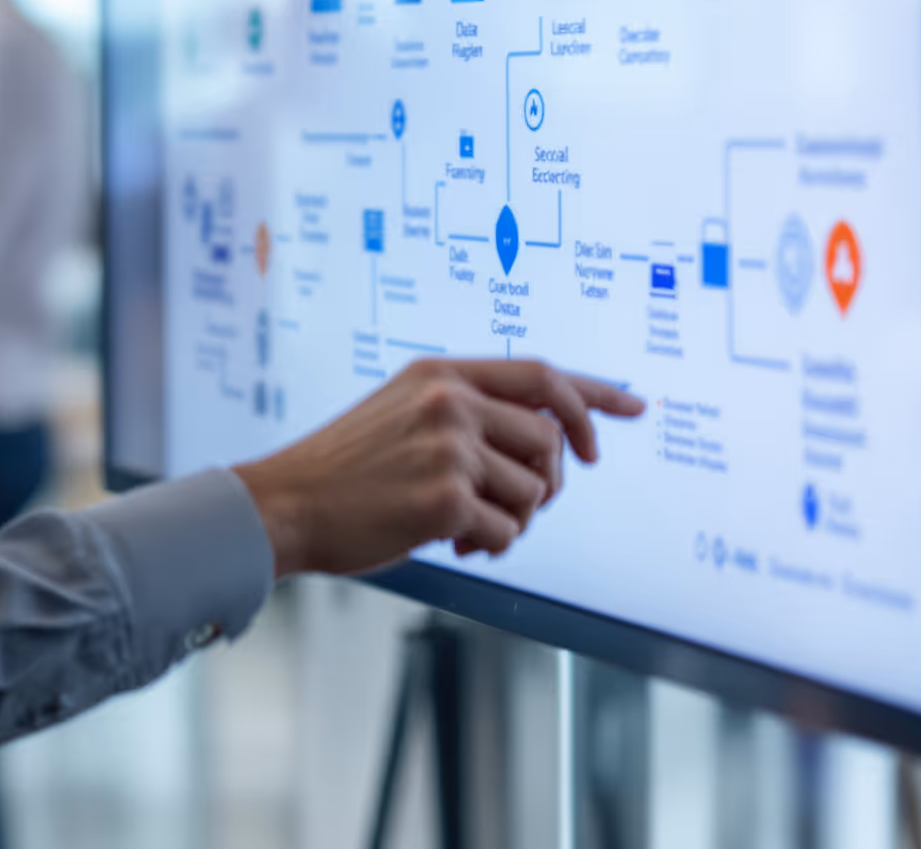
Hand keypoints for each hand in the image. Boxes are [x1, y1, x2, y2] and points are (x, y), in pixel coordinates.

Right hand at [234, 357, 644, 578]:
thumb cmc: (345, 468)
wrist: (286, 504)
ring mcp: (449, 449)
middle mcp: (450, 402)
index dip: (594, 394)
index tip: (633, 407)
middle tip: (523, 503)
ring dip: (516, 519)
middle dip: (551, 482)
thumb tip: (548, 438)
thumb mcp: (403, 410)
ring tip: (472, 526)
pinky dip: (493, 546)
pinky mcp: (446, 500)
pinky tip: (458, 544)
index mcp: (442, 374)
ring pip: (535, 491)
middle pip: (550, 439)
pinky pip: (509, 531)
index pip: (542, 374)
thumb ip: (466, 409)